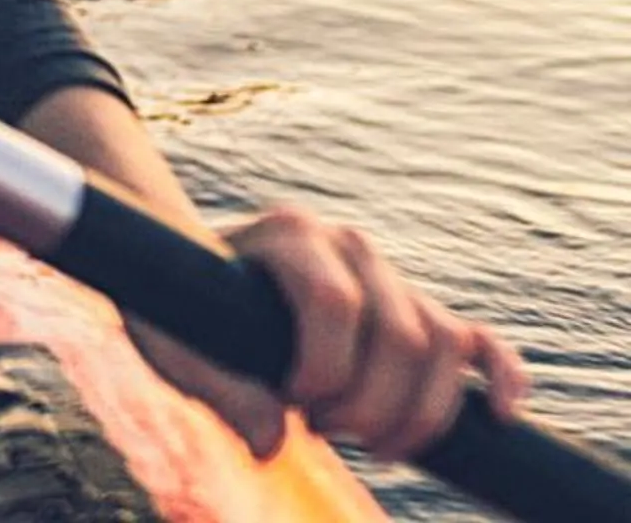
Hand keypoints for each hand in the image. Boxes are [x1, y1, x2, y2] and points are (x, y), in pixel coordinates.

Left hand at [127, 204, 528, 461]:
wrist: (197, 281)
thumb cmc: (184, 311)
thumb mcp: (177, 344)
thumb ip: (218, 387)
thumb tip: (273, 444)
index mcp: (292, 235)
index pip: (335, 304)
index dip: (324, 370)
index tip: (294, 405)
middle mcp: (349, 244)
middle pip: (400, 333)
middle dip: (372, 404)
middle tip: (325, 431)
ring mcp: (390, 275)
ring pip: (445, 344)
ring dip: (420, 411)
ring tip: (370, 443)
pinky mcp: (418, 310)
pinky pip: (479, 341)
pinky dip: (500, 376)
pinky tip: (502, 417)